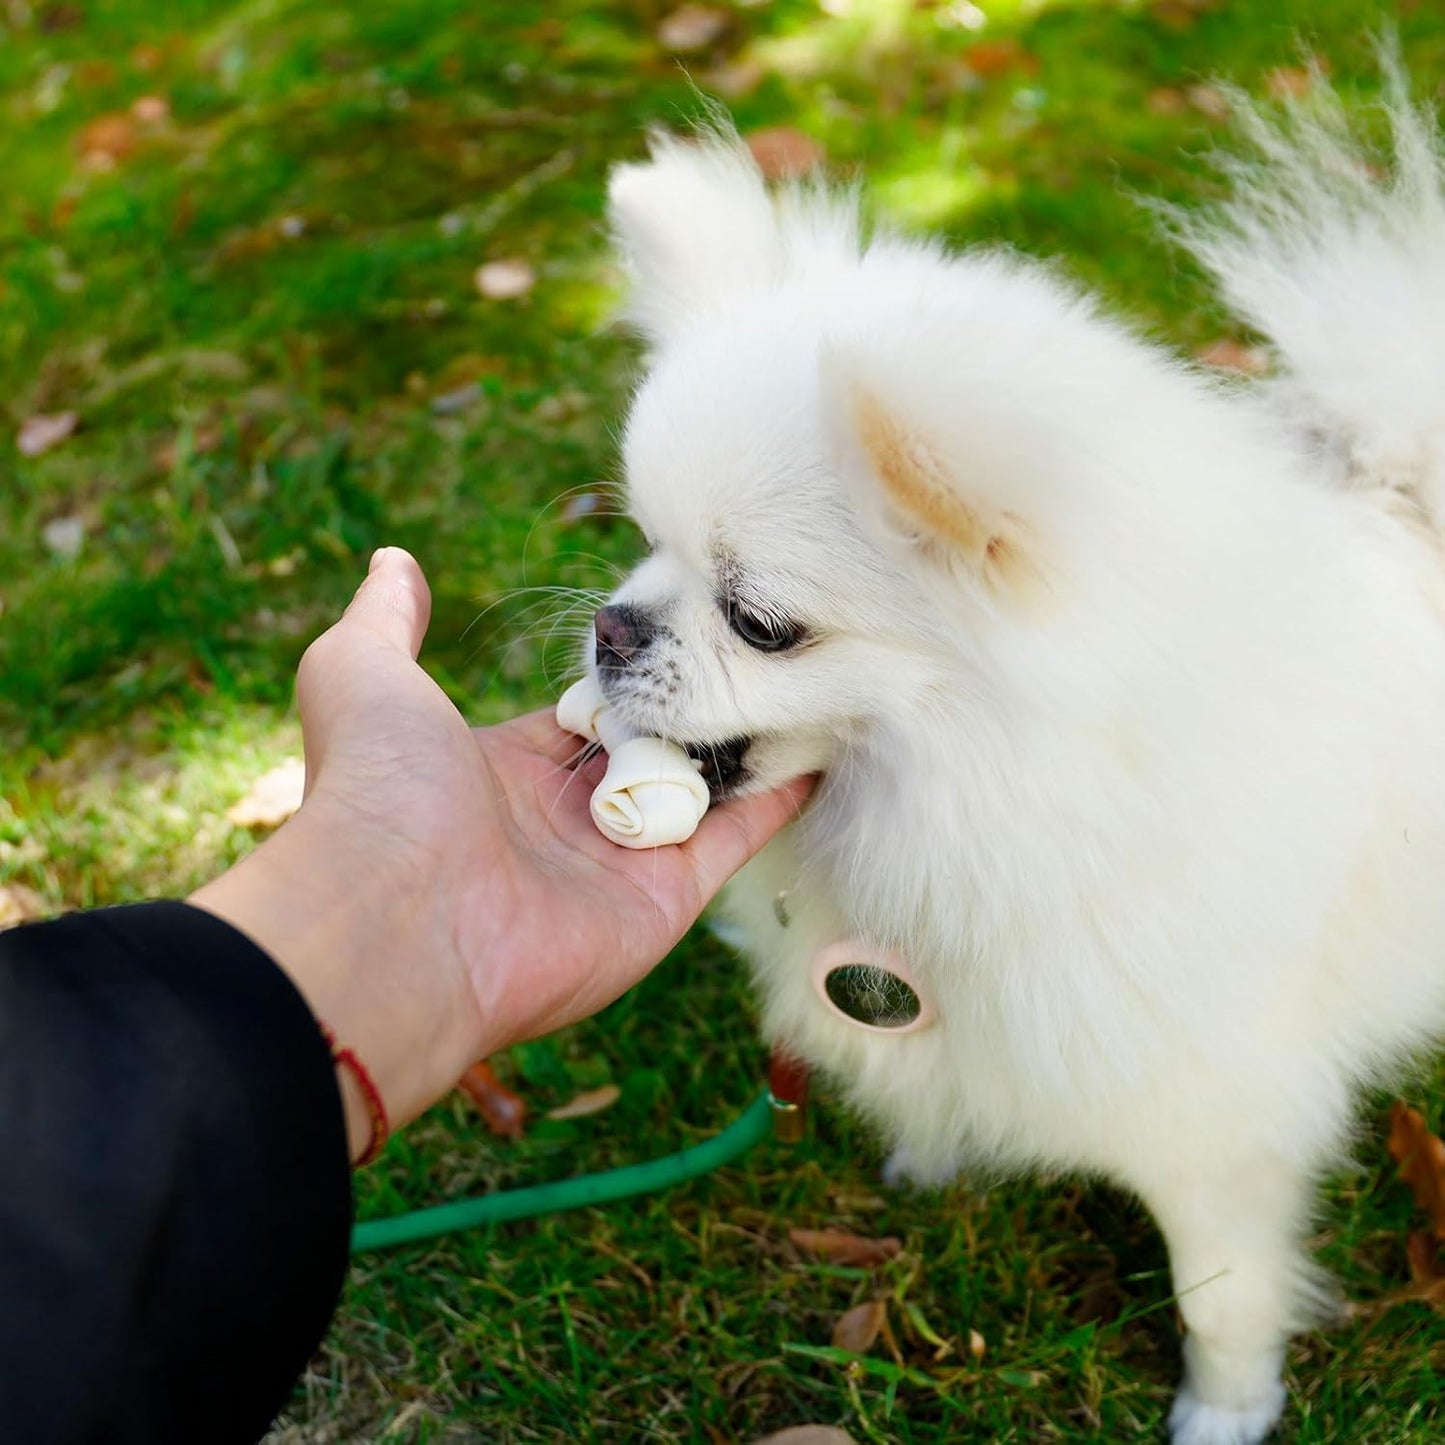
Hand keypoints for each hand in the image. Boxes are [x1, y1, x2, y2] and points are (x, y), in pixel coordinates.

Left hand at [191, 548, 809, 1158]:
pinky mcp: (666, 898)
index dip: (622, 676)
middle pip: (647, 749)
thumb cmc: (380, 790)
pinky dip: (777, 796)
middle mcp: (563, 820)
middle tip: (752, 648)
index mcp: (500, 770)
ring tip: (801, 680)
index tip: (671, 627)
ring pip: (698, 790)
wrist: (399, 918)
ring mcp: (618, 862)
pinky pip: (733, 839)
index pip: (580, 715)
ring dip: (743, 741)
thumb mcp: (363, 674)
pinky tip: (819, 745)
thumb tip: (395, 561)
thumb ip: (386, 619)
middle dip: (692, 704)